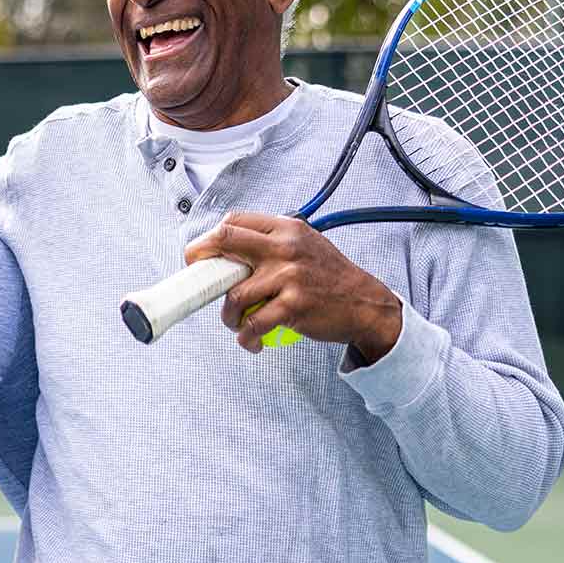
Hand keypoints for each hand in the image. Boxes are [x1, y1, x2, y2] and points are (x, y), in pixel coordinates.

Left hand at [184, 212, 401, 358]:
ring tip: (237, 323)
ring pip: (235, 294)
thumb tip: (229, 250)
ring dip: (229, 315)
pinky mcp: (293, 305)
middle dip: (202, 263)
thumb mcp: (304, 244)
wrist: (365, 304)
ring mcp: (289, 276)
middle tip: (199, 283)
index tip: (199, 256)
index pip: (234, 222)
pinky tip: (252, 340)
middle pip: (226, 242)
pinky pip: (254, 323)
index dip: (209, 239)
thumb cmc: (329, 277)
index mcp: (285, 228)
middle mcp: (285, 247)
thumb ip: (271, 242)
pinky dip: (246, 337)